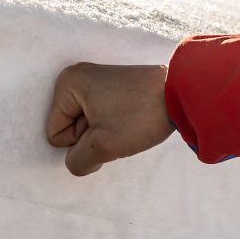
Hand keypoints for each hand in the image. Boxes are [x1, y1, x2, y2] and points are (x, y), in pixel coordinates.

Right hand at [46, 63, 174, 175]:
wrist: (183, 93)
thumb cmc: (140, 115)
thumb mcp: (103, 146)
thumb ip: (77, 162)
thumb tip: (77, 160)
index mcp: (67, 83)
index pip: (56, 135)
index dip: (81, 143)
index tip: (107, 131)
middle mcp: (77, 77)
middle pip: (71, 129)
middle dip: (93, 137)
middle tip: (119, 128)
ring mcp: (96, 80)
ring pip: (87, 126)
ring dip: (105, 133)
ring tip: (128, 122)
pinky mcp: (114, 87)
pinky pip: (102, 117)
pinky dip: (114, 124)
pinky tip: (131, 118)